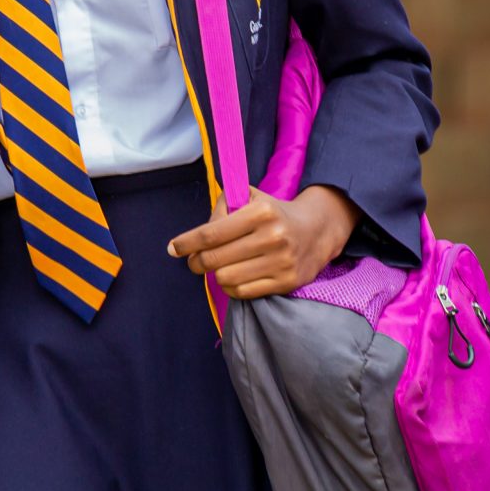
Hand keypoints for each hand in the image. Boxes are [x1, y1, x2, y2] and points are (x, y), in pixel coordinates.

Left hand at [167, 184, 356, 299]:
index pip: (211, 233)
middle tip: (194, 261)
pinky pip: (243, 292)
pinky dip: (231, 287)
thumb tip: (197, 236)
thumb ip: (222, 207)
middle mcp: (272, 236)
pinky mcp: (286, 282)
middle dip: (197, 262)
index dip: (187, 243)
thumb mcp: (251, 197)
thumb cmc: (273, 213)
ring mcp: (281, 262)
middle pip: (215, 259)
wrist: (316, 231)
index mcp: (260, 212)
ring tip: (218, 267)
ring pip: (226, 279)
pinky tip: (233, 277)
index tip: (173, 248)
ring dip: (215, 275)